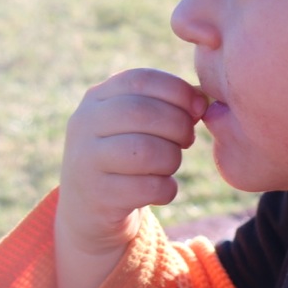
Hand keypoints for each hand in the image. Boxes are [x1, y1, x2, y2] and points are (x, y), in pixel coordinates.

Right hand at [54, 70, 204, 287]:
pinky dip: (167, 189)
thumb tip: (202, 100)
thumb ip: (166, 105)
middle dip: (178, 125)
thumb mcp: (136, 124)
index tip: (199, 106)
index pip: (140, 79)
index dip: (177, 90)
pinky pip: (149, 188)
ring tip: (170, 164)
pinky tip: (162, 189)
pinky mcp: (98, 196)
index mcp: (96, 98)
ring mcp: (86, 161)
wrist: (89, 208)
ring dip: (172, 158)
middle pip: (143, 112)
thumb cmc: (126, 156)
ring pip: (147, 152)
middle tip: (187, 139)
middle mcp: (84, 124)